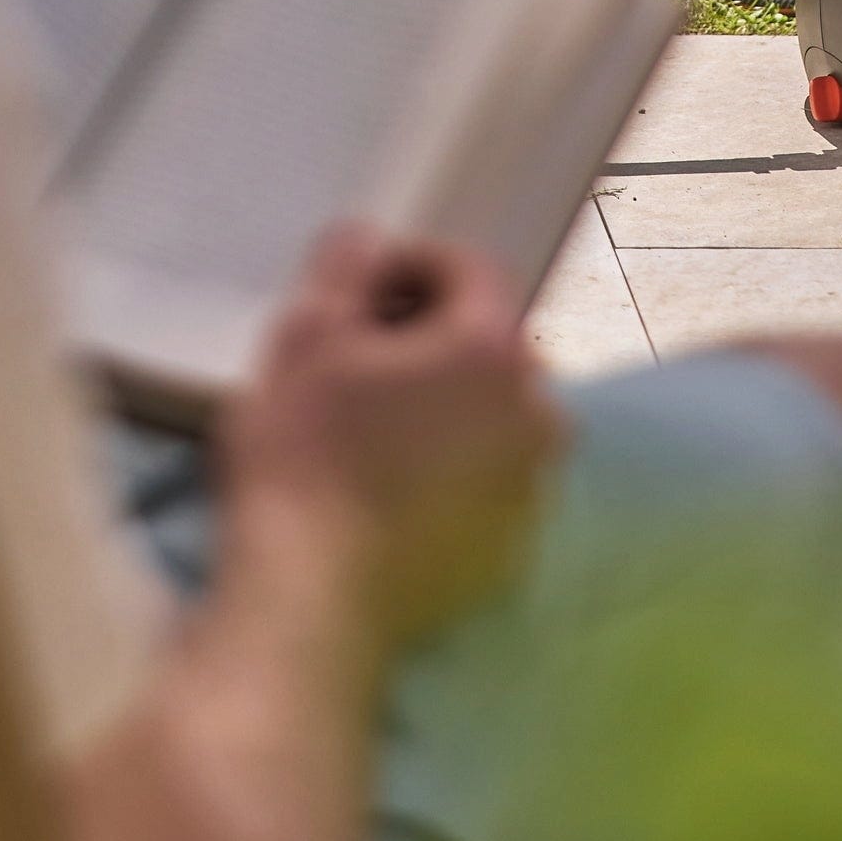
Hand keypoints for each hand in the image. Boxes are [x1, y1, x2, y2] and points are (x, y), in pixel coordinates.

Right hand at [218, 227, 566, 657]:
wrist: (310, 599)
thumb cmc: (304, 453)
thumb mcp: (304, 335)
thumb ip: (346, 265)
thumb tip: (370, 240)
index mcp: (494, 348)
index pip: (470, 269)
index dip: (411, 265)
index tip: (359, 292)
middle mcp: (537, 412)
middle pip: (489, 341)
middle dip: (432, 334)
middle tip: (361, 356)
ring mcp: (532, 488)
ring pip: (495, 413)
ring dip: (448, 401)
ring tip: (378, 423)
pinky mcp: (514, 549)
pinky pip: (490, 479)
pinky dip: (455, 467)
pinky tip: (395, 486)